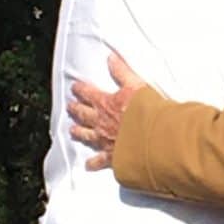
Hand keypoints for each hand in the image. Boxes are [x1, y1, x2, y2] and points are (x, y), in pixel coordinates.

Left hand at [68, 53, 145, 169]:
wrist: (153, 137)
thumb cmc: (146, 110)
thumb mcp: (136, 85)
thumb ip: (122, 72)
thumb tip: (111, 58)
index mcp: (106, 104)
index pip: (89, 94)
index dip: (81, 90)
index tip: (75, 88)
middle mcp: (101, 122)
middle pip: (84, 114)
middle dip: (76, 109)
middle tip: (70, 107)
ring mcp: (104, 140)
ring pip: (87, 135)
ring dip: (79, 132)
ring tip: (72, 130)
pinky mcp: (111, 156)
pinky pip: (99, 161)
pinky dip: (93, 163)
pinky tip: (88, 165)